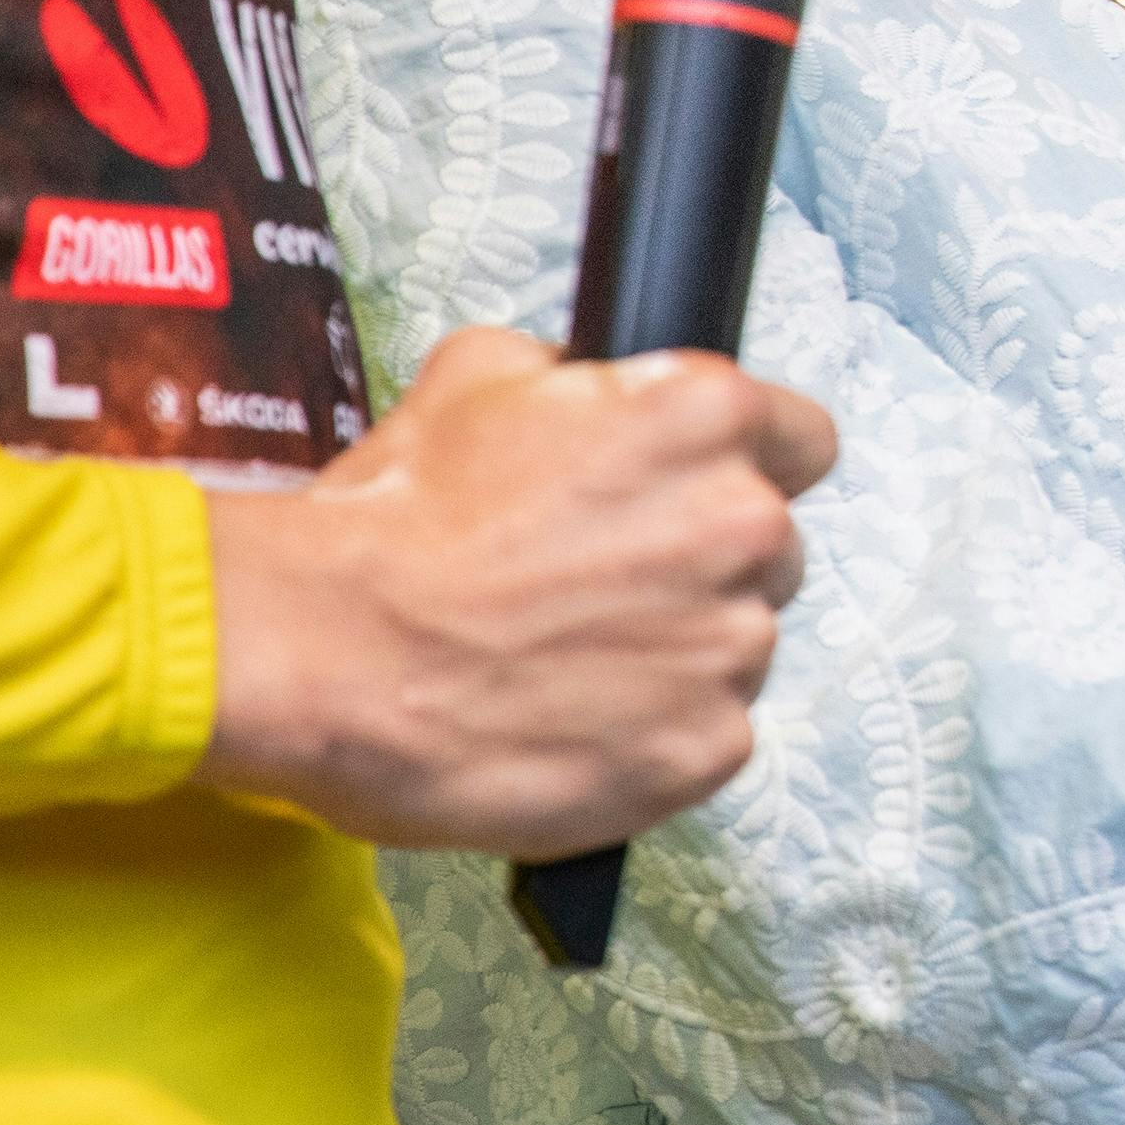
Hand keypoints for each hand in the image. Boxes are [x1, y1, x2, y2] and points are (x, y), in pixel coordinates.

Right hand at [200, 327, 837, 856]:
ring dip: (678, 652)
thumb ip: (580, 378)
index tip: (697, 494)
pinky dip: (653, 737)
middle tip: (599, 586)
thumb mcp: (480, 375)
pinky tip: (572, 722)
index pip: (803, 440)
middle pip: (768, 547)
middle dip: (700, 563)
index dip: (748, 465)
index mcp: (709, 417)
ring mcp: (731, 645)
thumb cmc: (393, 519)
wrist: (320, 651)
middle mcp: (744, 524)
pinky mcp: (705, 750)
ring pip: (738, 644)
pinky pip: (710, 737)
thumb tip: (602, 391)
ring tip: (567, 661)